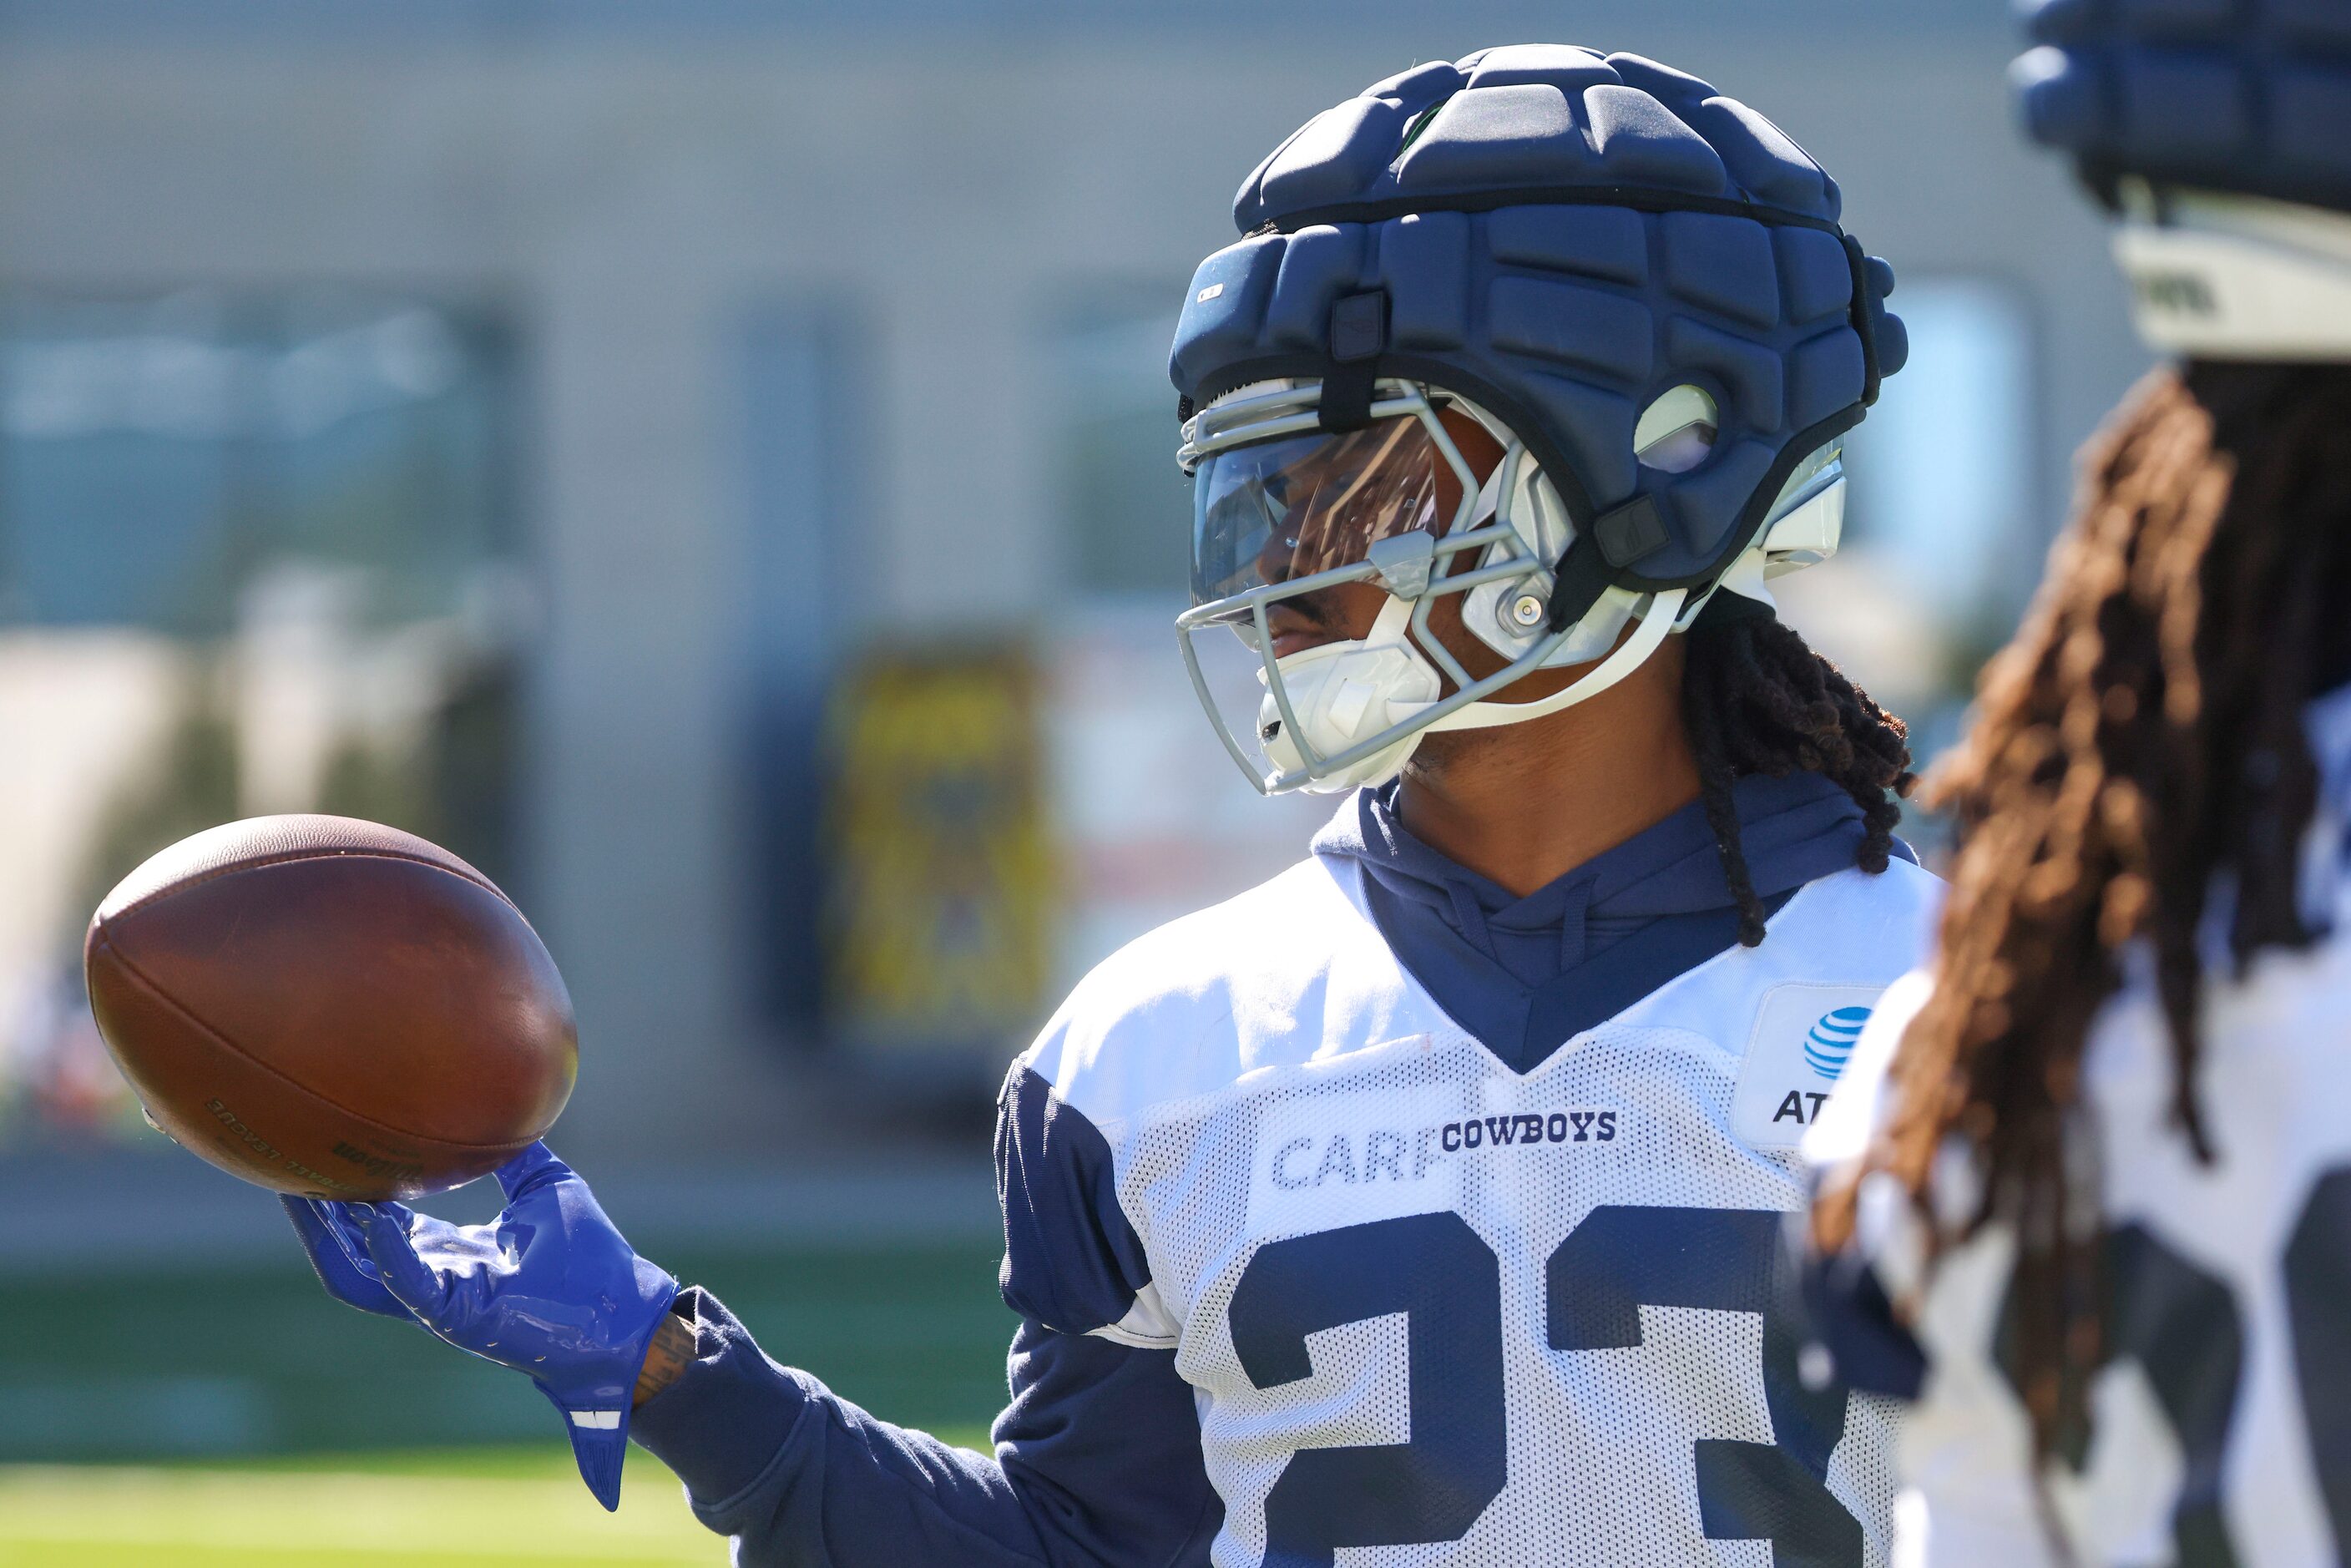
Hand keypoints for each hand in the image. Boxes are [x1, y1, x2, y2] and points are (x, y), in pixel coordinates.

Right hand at [281, 1143, 678, 1508]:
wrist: (628, 1314)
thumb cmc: (592, 1257)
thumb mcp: (544, 1186)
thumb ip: (513, 1152)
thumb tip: (497, 1100)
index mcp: (450, 1252)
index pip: (379, 1222)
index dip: (346, 1192)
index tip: (321, 1151)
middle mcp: (435, 1278)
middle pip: (353, 1250)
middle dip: (316, 1215)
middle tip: (288, 1168)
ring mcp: (441, 1302)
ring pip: (362, 1276)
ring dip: (331, 1237)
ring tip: (306, 1192)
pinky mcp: (459, 1318)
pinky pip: (411, 1289)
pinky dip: (390, 1256)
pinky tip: (375, 1222)